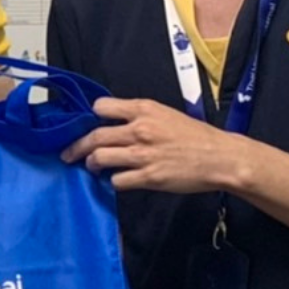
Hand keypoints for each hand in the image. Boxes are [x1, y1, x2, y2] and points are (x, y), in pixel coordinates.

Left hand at [62, 97, 244, 193]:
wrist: (220, 157)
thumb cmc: (197, 137)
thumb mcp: (166, 115)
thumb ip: (140, 117)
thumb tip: (116, 124)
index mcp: (144, 110)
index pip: (102, 107)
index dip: (90, 117)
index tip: (85, 126)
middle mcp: (140, 129)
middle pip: (94, 136)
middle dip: (76, 146)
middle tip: (68, 154)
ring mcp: (143, 155)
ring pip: (100, 158)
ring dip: (92, 164)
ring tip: (92, 167)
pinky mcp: (148, 177)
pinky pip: (118, 180)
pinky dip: (114, 181)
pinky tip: (119, 180)